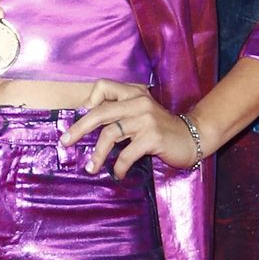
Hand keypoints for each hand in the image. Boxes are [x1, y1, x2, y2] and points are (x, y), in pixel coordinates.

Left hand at [60, 80, 200, 178]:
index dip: (88, 101)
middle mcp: (138, 102)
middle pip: (99, 112)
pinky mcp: (153, 137)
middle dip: (78, 128)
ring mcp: (146, 119)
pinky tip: (118, 173)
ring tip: (91, 168)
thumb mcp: (141, 114)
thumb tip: (86, 124)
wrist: (193, 137)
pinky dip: (119, 167)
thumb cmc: (162, 129)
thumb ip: (120, 113)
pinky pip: (126, 154)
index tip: (81, 119)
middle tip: (65, 142)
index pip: (103, 86)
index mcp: (133, 93)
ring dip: (97, 154)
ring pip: (110, 134)